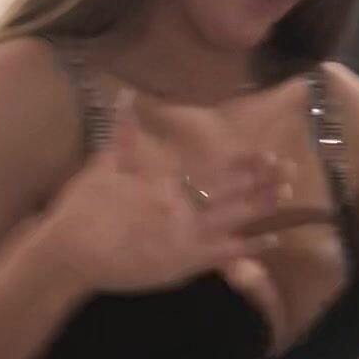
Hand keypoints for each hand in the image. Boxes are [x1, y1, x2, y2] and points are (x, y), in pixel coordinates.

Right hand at [45, 90, 293, 322]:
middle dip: (261, 180)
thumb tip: (125, 96)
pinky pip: (223, 254)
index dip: (243, 163)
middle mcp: (180, 203)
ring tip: (288, 195)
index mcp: (163, 181)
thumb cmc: (81, 210)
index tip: (266, 155)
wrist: (69, 251)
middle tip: (289, 169)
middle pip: (229, 190)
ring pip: (233, 217)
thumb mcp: (102, 166)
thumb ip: (122, 134)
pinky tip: (272, 240)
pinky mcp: (182, 262)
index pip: (211, 169)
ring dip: (262, 206)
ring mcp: (184, 233)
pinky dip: (249, 247)